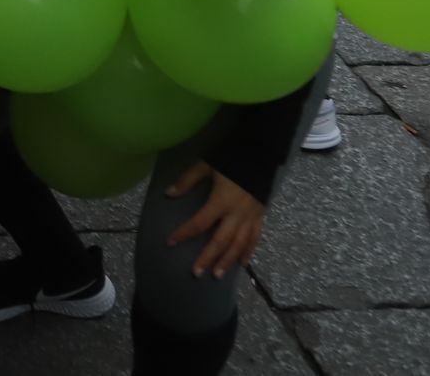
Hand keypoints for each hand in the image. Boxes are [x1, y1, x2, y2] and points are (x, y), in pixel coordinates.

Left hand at [164, 162, 265, 279]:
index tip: (170, 242)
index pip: (200, 222)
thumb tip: (169, 194)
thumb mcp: (206, 166)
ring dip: (227, 260)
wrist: (260, 155)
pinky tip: (242, 264)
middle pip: (221, 240)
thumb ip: (187, 181)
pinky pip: (255, 238)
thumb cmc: (231, 160)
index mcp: (221, 201)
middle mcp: (237, 214)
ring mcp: (251, 217)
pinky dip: (249, 252)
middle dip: (208, 257)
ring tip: (217, 275)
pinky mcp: (261, 216)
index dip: (184, 233)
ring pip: (239, 244)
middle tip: (196, 273)